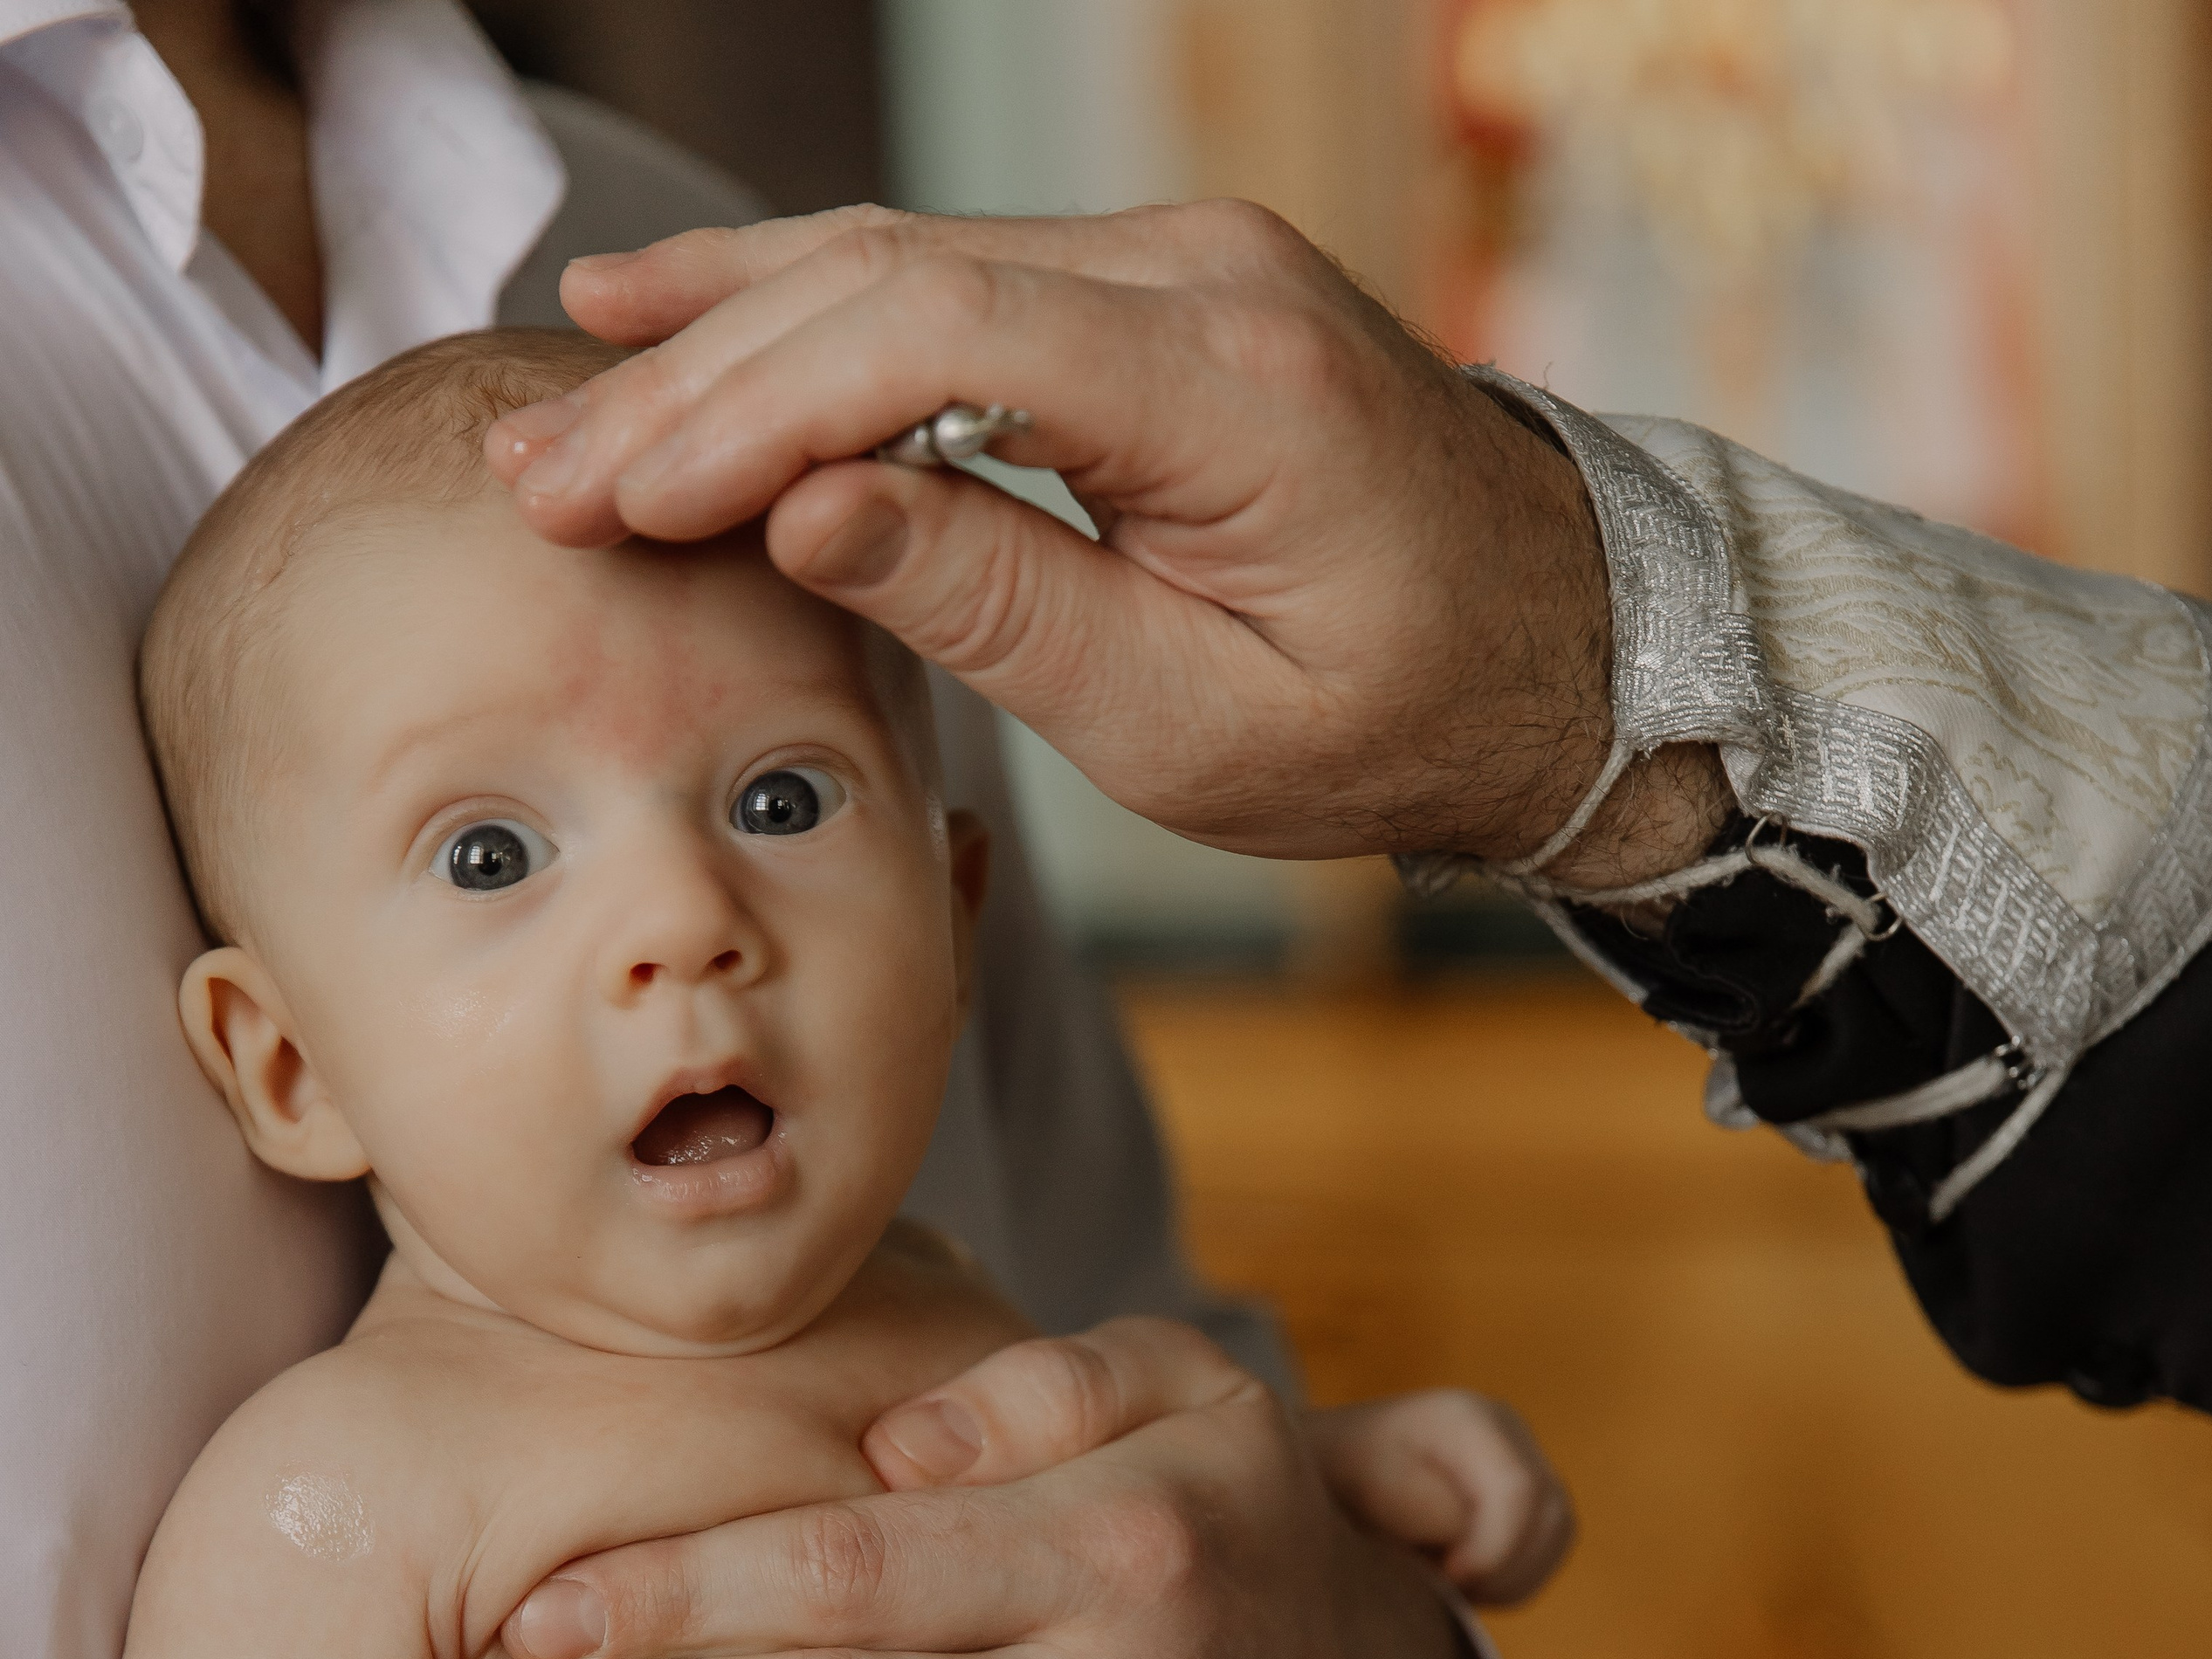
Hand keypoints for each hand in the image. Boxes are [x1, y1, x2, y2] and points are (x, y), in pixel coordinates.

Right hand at [483, 204, 1730, 884]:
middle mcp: (1198, 278)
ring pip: (903, 263)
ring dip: (726, 333)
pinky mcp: (1157, 295)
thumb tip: (803, 513)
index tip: (620, 504)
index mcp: (1224, 388)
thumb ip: (1000, 606)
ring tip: (569, 392)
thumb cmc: (1396, 716)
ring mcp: (1180, 265)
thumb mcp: (1197, 723)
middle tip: (538, 469)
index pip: (930, 341)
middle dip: (692, 378)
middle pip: (887, 281)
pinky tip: (698, 319)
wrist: (1555, 646)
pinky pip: (955, 282)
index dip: (749, 415)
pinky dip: (815, 314)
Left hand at [1305, 1390, 1573, 1606]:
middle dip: (1503, 1570)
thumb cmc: (1333, 1481)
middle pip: (1551, 1515)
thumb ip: (1428, 1509)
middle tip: (1446, 1589)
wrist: (1328, 1474)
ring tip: (1450, 1584)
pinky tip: (1463, 1580)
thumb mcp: (1364, 1491)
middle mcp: (1508, 1430)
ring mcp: (1524, 1459)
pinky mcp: (1529, 1496)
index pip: (1519, 1491)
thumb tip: (1473, 1544)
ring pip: (1558, 1535)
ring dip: (1511, 1578)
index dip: (1491, 1551)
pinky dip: (1514, 1579)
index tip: (1444, 1579)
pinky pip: (1550, 1550)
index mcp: (1467, 1418)